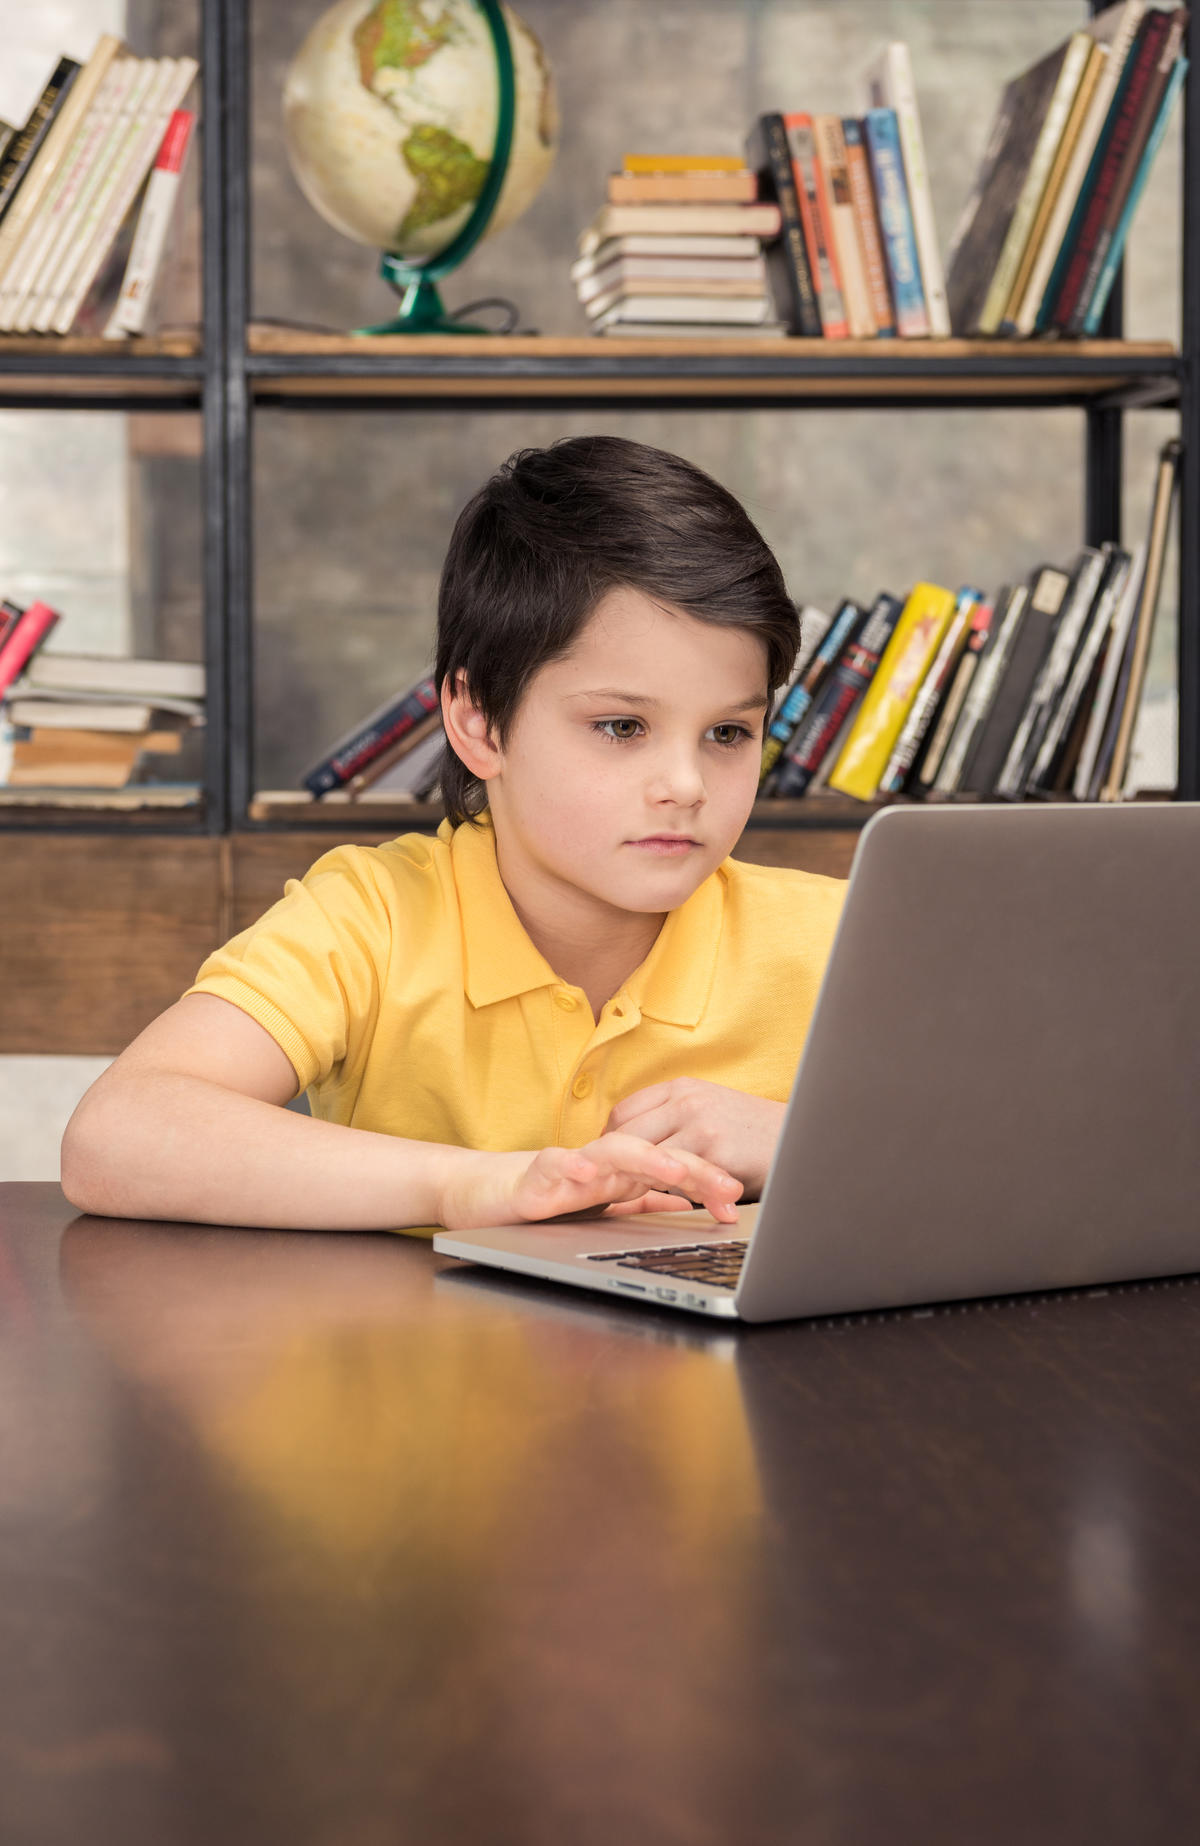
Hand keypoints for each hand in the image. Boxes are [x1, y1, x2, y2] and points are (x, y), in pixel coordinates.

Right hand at [437, 1133, 742, 1232]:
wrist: (484, 1193)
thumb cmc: (545, 1200)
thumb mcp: (604, 1207)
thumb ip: (642, 1204)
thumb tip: (686, 1205)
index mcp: (622, 1174)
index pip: (674, 1171)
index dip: (708, 1181)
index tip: (738, 1200)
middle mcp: (603, 1165)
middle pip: (657, 1155)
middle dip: (696, 1169)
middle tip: (730, 1188)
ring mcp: (571, 1167)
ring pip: (615, 1153)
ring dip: (647, 1159)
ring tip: (675, 1170)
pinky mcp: (535, 1174)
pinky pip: (556, 1164)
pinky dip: (572, 1166)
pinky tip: (587, 1174)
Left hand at [604, 1080, 785, 1199]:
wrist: (804, 1138)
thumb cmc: (754, 1132)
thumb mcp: (711, 1108)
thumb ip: (675, 1117)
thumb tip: (633, 1144)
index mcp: (682, 1088)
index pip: (622, 1112)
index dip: (611, 1142)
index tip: (613, 1164)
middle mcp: (687, 1100)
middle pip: (625, 1136)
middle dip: (618, 1165)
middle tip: (619, 1189)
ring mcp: (700, 1124)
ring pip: (646, 1160)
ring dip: (643, 1183)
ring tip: (643, 1199)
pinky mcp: (715, 1152)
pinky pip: (675, 1180)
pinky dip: (673, 1196)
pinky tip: (677, 1203)